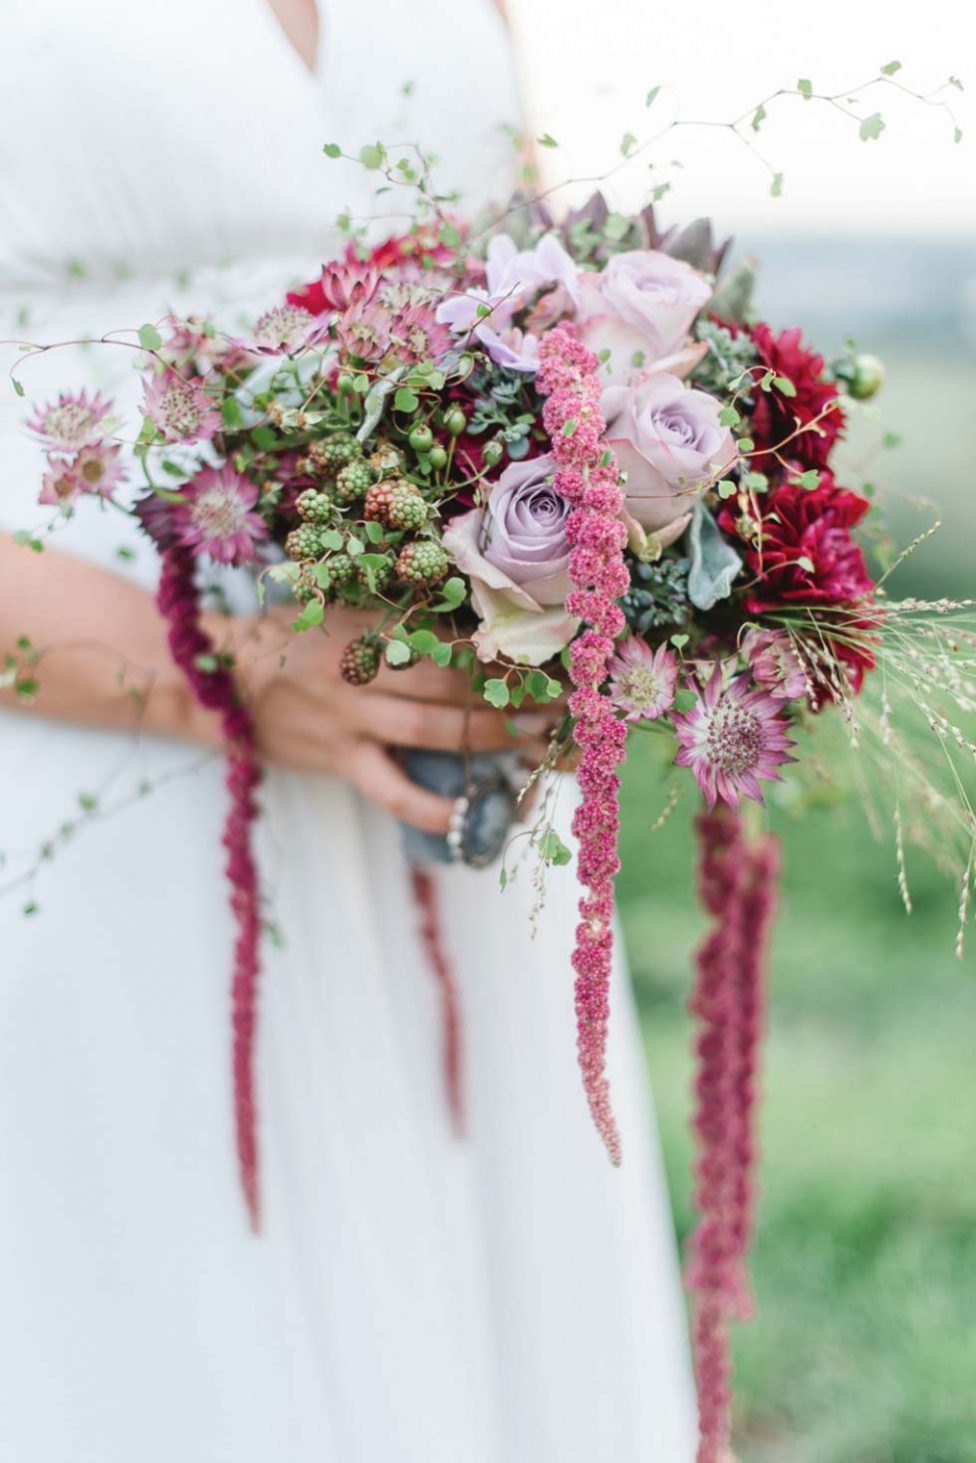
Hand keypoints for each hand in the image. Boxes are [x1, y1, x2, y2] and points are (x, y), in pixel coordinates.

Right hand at [222, 605, 551, 834]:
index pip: (453, 634)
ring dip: (493, 738)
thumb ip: (405, 616)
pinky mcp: (341, 759)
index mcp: (372, 621)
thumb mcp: (347, 608)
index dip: (507, 649)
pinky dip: (432, 806)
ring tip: (540, 743)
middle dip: (516, 694)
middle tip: (567, 704)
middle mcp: (365, 665)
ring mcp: (352, 716)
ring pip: (436, 729)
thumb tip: (485, 624)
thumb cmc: (296, 638)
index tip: (554, 657)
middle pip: (456, 681)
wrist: (221, 679)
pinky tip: (469, 814)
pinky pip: (394, 790)